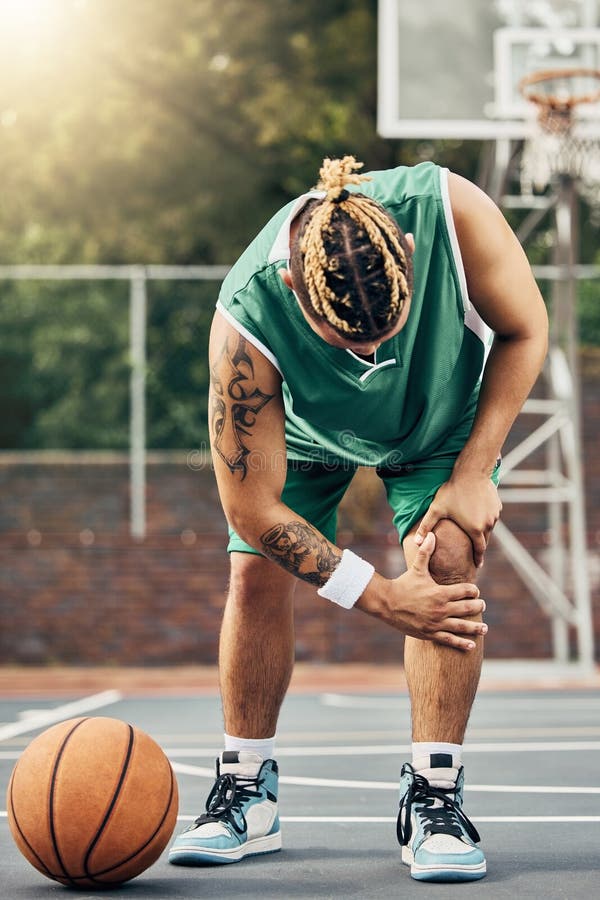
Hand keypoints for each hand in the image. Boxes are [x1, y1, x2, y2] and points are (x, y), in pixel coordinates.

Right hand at [356, 533, 485, 650]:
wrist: (387, 603)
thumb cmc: (403, 584)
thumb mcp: (416, 568)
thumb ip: (426, 552)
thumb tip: (431, 535)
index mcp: (440, 592)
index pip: (464, 591)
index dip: (473, 590)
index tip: (476, 591)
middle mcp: (441, 609)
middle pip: (466, 608)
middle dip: (477, 606)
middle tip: (482, 605)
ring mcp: (436, 623)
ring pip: (461, 626)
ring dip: (475, 628)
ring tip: (484, 628)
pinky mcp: (430, 633)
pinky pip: (449, 640)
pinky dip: (461, 643)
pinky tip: (471, 645)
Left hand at [414, 475, 501, 567]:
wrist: (471, 472)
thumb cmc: (453, 491)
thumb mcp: (436, 509)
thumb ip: (426, 527)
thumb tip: (417, 542)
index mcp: (475, 529)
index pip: (479, 550)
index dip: (478, 558)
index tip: (477, 565)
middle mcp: (488, 524)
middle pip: (485, 540)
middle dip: (480, 546)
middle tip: (476, 553)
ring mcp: (494, 515)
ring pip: (489, 528)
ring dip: (483, 531)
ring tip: (475, 533)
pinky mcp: (498, 506)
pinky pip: (492, 517)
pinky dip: (486, 519)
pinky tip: (479, 515)